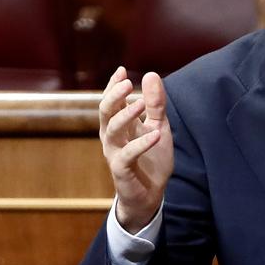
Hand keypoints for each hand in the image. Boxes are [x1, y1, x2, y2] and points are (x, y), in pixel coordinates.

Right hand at [99, 66, 172, 232]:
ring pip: (112, 131)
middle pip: (106, 112)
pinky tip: (156, 134)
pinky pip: (128, 155)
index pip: (111, 101)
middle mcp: (112, 137)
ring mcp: (114, 153)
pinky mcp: (121, 170)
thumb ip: (155, 104)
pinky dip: (141, 144)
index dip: (113, 86)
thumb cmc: (151, 159)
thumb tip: (150, 74)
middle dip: (114, 96)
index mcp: (119, 125)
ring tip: (140, 103)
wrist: (150, 194)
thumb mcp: (158, 126)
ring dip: (126, 115)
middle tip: (127, 83)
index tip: (121, 70)